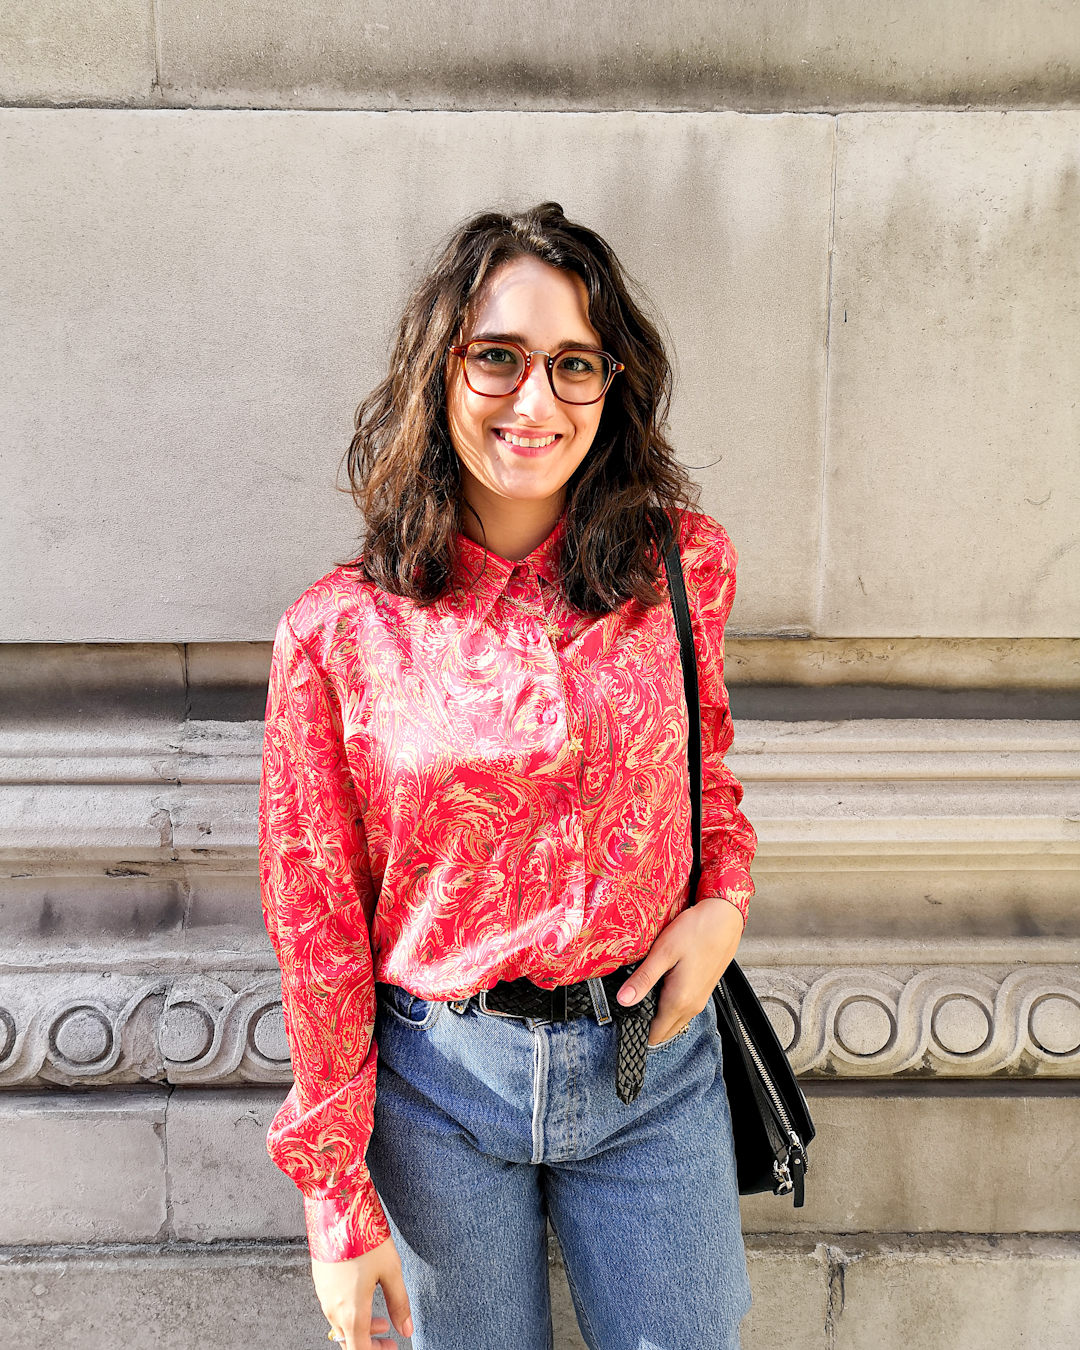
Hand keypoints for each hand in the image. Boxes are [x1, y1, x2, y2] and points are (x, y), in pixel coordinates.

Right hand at [313, 1236, 413, 1348]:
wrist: (336, 1210)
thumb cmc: (364, 1237)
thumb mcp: (391, 1270)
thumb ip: (399, 1303)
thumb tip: (406, 1329)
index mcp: (351, 1311)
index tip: (391, 1347)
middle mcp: (333, 1308)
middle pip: (350, 1340)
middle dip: (370, 1343)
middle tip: (389, 1336)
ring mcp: (323, 1294)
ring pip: (341, 1324)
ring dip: (361, 1327)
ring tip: (381, 1318)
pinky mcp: (320, 1281)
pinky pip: (334, 1308)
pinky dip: (350, 1312)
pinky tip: (364, 1296)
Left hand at [616, 895, 744, 1044]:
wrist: (724, 919)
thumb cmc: (696, 931)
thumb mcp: (663, 952)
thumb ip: (643, 979)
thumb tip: (623, 999)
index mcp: (679, 1001)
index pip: (654, 1034)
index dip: (637, 1029)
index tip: (623, 1020)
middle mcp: (692, 1006)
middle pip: (665, 1031)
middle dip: (646, 1026)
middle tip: (629, 1008)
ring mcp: (700, 1000)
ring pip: (674, 1021)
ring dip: (659, 1016)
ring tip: (643, 996)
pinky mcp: (703, 991)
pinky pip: (683, 1009)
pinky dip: (670, 1006)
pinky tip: (662, 986)